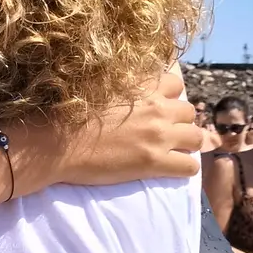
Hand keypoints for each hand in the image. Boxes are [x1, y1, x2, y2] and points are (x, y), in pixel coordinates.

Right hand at [54, 69, 202, 185]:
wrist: (56, 144)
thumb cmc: (67, 115)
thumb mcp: (97, 86)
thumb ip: (121, 84)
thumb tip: (130, 85)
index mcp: (142, 87)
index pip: (175, 83)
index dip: (168, 96)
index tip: (156, 106)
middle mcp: (156, 108)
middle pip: (189, 111)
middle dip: (179, 121)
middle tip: (162, 131)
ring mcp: (158, 136)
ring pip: (197, 138)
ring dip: (186, 144)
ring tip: (171, 150)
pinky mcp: (154, 163)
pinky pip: (189, 167)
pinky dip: (183, 168)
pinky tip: (169, 169)